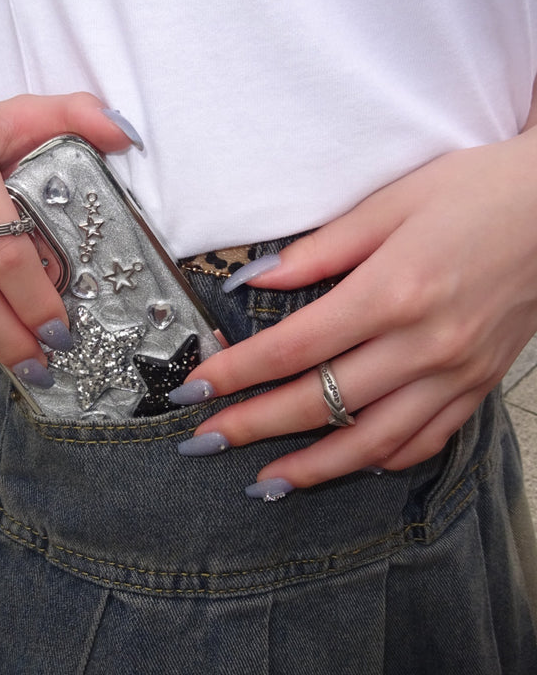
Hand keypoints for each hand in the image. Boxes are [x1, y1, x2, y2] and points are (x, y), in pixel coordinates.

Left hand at [175, 131, 536, 494]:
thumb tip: (252, 279)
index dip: (236, 375)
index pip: (293, 349)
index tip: (194, 392)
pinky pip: (426, 440)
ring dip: (312, 467)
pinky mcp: (479, 384)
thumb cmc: (476, 191)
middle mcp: (424, 344)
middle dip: (253, 427)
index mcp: (392, 291)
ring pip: (371, 440)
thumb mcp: (391, 202)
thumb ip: (318, 250)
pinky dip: (382, 459)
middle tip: (204, 443)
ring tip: (265, 483)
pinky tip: (350, 464)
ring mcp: (456, 372)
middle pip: (319, 402)